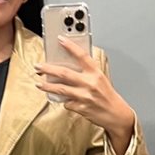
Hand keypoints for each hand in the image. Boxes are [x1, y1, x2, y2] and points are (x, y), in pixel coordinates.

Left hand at [35, 38, 134, 154]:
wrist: (116, 114)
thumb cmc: (107, 96)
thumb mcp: (100, 79)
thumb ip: (86, 72)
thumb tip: (67, 66)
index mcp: (95, 73)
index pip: (81, 56)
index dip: (70, 46)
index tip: (60, 39)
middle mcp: (90, 83)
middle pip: (64, 73)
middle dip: (48, 69)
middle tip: (38, 67)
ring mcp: (84, 96)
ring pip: (61, 89)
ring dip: (47, 86)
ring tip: (39, 84)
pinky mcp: (81, 107)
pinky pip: (66, 103)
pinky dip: (63, 101)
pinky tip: (62, 100)